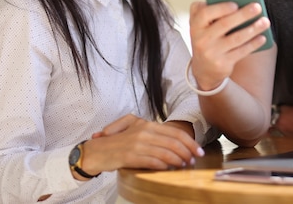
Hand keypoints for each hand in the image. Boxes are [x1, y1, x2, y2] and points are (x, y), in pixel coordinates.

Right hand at [85, 114, 203, 171]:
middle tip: (193, 160)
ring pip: (165, 152)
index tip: (198, 150)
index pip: (174, 132)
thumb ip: (149, 130)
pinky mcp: (130, 156)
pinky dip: (164, 166)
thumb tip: (171, 141)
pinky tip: (169, 169)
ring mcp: (136, 143)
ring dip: (178, 160)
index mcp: (145, 124)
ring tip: (184, 165)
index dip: (189, 141)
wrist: (93, 152)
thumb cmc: (114, 143)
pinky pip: (152, 161)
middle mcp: (143, 131)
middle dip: (187, 152)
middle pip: (173, 142)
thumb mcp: (131, 128)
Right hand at [188, 1, 269, 89]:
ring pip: (236, 38)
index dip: (221, 8)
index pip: (205, 14)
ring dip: (253, 29)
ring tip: (265, 21)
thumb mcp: (200, 25)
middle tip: (257, 7)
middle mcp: (202, 39)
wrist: (203, 69)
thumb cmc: (206, 39)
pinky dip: (253, 44)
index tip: (235, 3)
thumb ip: (207, 10)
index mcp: (196, 26)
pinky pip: (241, 51)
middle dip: (243, 14)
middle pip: (224, 24)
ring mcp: (212, 53)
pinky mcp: (223, 63)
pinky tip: (262, 37)